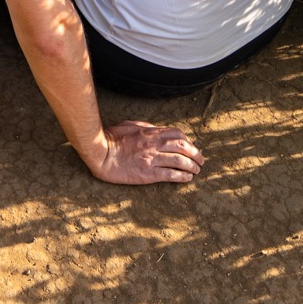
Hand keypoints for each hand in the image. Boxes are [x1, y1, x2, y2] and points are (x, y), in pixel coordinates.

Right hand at [87, 119, 204, 184]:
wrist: (101, 153)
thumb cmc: (111, 138)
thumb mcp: (129, 125)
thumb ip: (144, 127)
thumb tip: (155, 129)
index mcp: (150, 132)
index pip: (177, 134)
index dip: (188, 141)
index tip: (191, 147)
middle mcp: (154, 144)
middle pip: (182, 147)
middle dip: (195, 154)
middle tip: (201, 160)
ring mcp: (151, 159)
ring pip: (180, 161)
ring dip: (192, 166)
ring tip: (197, 170)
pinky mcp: (148, 174)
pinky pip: (170, 174)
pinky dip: (182, 176)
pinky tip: (187, 178)